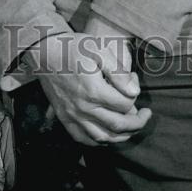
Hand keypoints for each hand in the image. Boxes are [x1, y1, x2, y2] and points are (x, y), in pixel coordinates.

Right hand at [23, 30, 150, 147]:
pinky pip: (84, 139)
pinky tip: (108, 134)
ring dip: (122, 136)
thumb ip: (118, 71)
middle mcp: (83, 108)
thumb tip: (134, 91)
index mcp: (94, 90)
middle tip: (145, 115)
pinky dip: (100, 142)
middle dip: (137, 123)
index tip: (134, 83)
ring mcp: (73, 116)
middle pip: (117, 125)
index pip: (125, 104)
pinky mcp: (65, 119)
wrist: (45, 53)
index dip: (135, 95)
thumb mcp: (99, 50)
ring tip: (132, 127)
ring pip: (103, 138)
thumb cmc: (74, 48)